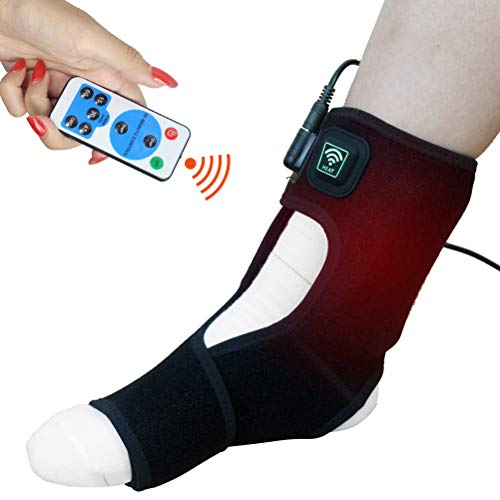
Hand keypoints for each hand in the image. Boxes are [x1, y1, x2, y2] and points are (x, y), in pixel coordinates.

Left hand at [0, 0, 176, 163]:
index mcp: (106, 76)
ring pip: (57, 126)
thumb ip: (128, 63)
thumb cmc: (42, 11)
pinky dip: (16, 96)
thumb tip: (165, 80)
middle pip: (91, 130)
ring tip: (35, 79)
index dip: (130, 135)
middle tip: (64, 115)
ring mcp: (58, 90)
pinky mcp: (32, 91)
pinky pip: (27, 112)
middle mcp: (84, 86)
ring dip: (40, 107)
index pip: (129, 114)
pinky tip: (19, 71)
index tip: (124, 150)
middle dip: (75, 129)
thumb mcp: (92, 40)